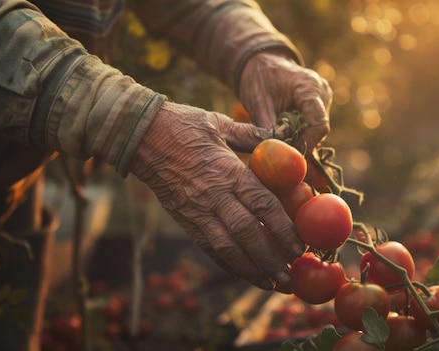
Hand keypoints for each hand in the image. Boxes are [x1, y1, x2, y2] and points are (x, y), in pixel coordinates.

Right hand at [129, 102, 304, 288]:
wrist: (139, 136)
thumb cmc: (182, 125)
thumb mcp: (219, 123)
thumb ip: (251, 134)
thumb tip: (281, 133)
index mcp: (227, 170)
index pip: (262, 204)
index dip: (282, 228)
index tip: (299, 246)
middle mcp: (213, 195)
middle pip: (246, 233)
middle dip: (270, 259)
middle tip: (290, 277)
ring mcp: (196, 210)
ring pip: (226, 247)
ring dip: (250, 269)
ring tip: (271, 284)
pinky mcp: (183, 219)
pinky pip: (206, 246)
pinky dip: (225, 263)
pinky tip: (242, 274)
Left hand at [239, 51, 332, 153]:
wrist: (263, 62)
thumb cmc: (259, 78)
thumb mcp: (258, 103)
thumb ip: (268, 129)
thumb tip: (276, 154)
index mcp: (309, 87)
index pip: (319, 124)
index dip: (306, 143)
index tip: (290, 153)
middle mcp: (322, 92)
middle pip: (319, 128)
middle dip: (302, 142)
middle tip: (281, 151)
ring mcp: (324, 98)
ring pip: (317, 129)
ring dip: (300, 137)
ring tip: (280, 137)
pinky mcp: (320, 104)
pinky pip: (314, 125)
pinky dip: (301, 132)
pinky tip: (285, 131)